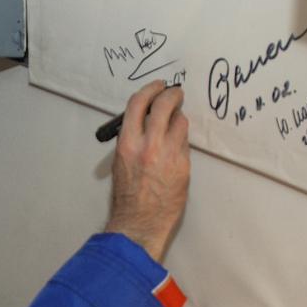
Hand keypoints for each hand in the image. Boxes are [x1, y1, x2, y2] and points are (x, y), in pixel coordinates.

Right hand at [104, 80, 190, 261]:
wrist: (140, 221)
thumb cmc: (127, 194)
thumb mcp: (121, 161)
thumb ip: (132, 138)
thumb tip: (145, 120)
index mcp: (128, 143)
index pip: (139, 103)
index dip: (151, 89)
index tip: (159, 85)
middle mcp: (149, 145)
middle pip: (165, 105)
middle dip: (172, 94)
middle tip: (175, 92)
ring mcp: (169, 155)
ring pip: (181, 122)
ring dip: (178, 119)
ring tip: (174, 124)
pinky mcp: (184, 166)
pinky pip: (185, 143)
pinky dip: (181, 141)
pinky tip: (175, 148)